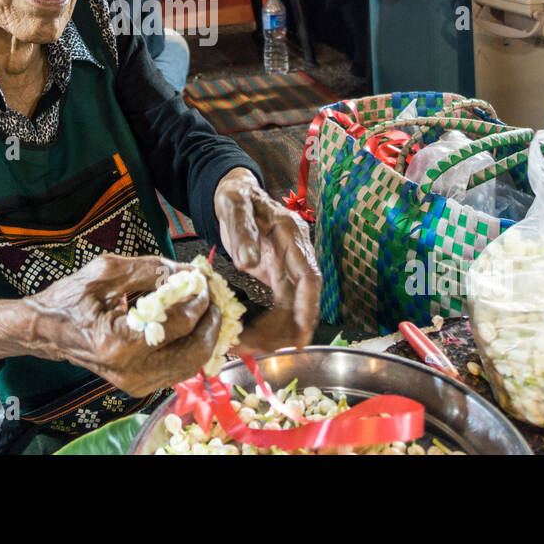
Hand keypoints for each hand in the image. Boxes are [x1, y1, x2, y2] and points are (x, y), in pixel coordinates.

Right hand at [28, 254, 221, 395]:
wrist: (45, 331)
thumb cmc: (69, 299)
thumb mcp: (105, 272)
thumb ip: (150, 270)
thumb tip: (188, 272)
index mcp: (118, 343)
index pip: (179, 324)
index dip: (199, 299)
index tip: (204, 278)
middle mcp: (130, 372)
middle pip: (194, 350)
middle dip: (211, 318)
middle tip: (211, 292)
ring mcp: (136, 384)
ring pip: (193, 363)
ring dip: (206, 332)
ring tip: (205, 305)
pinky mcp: (140, 385)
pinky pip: (180, 368)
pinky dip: (193, 345)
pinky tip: (193, 323)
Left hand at [213, 168, 319, 349]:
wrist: (235, 193)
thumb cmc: (236, 197)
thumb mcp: (234, 205)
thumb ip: (242, 230)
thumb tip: (247, 261)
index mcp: (291, 233)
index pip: (309, 275)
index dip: (308, 306)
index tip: (301, 333)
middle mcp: (296, 252)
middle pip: (303, 297)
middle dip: (290, 328)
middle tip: (267, 350)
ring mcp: (288, 265)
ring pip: (292, 306)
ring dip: (278, 330)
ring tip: (254, 347)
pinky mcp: (277, 274)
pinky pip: (280, 304)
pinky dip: (270, 323)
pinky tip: (255, 337)